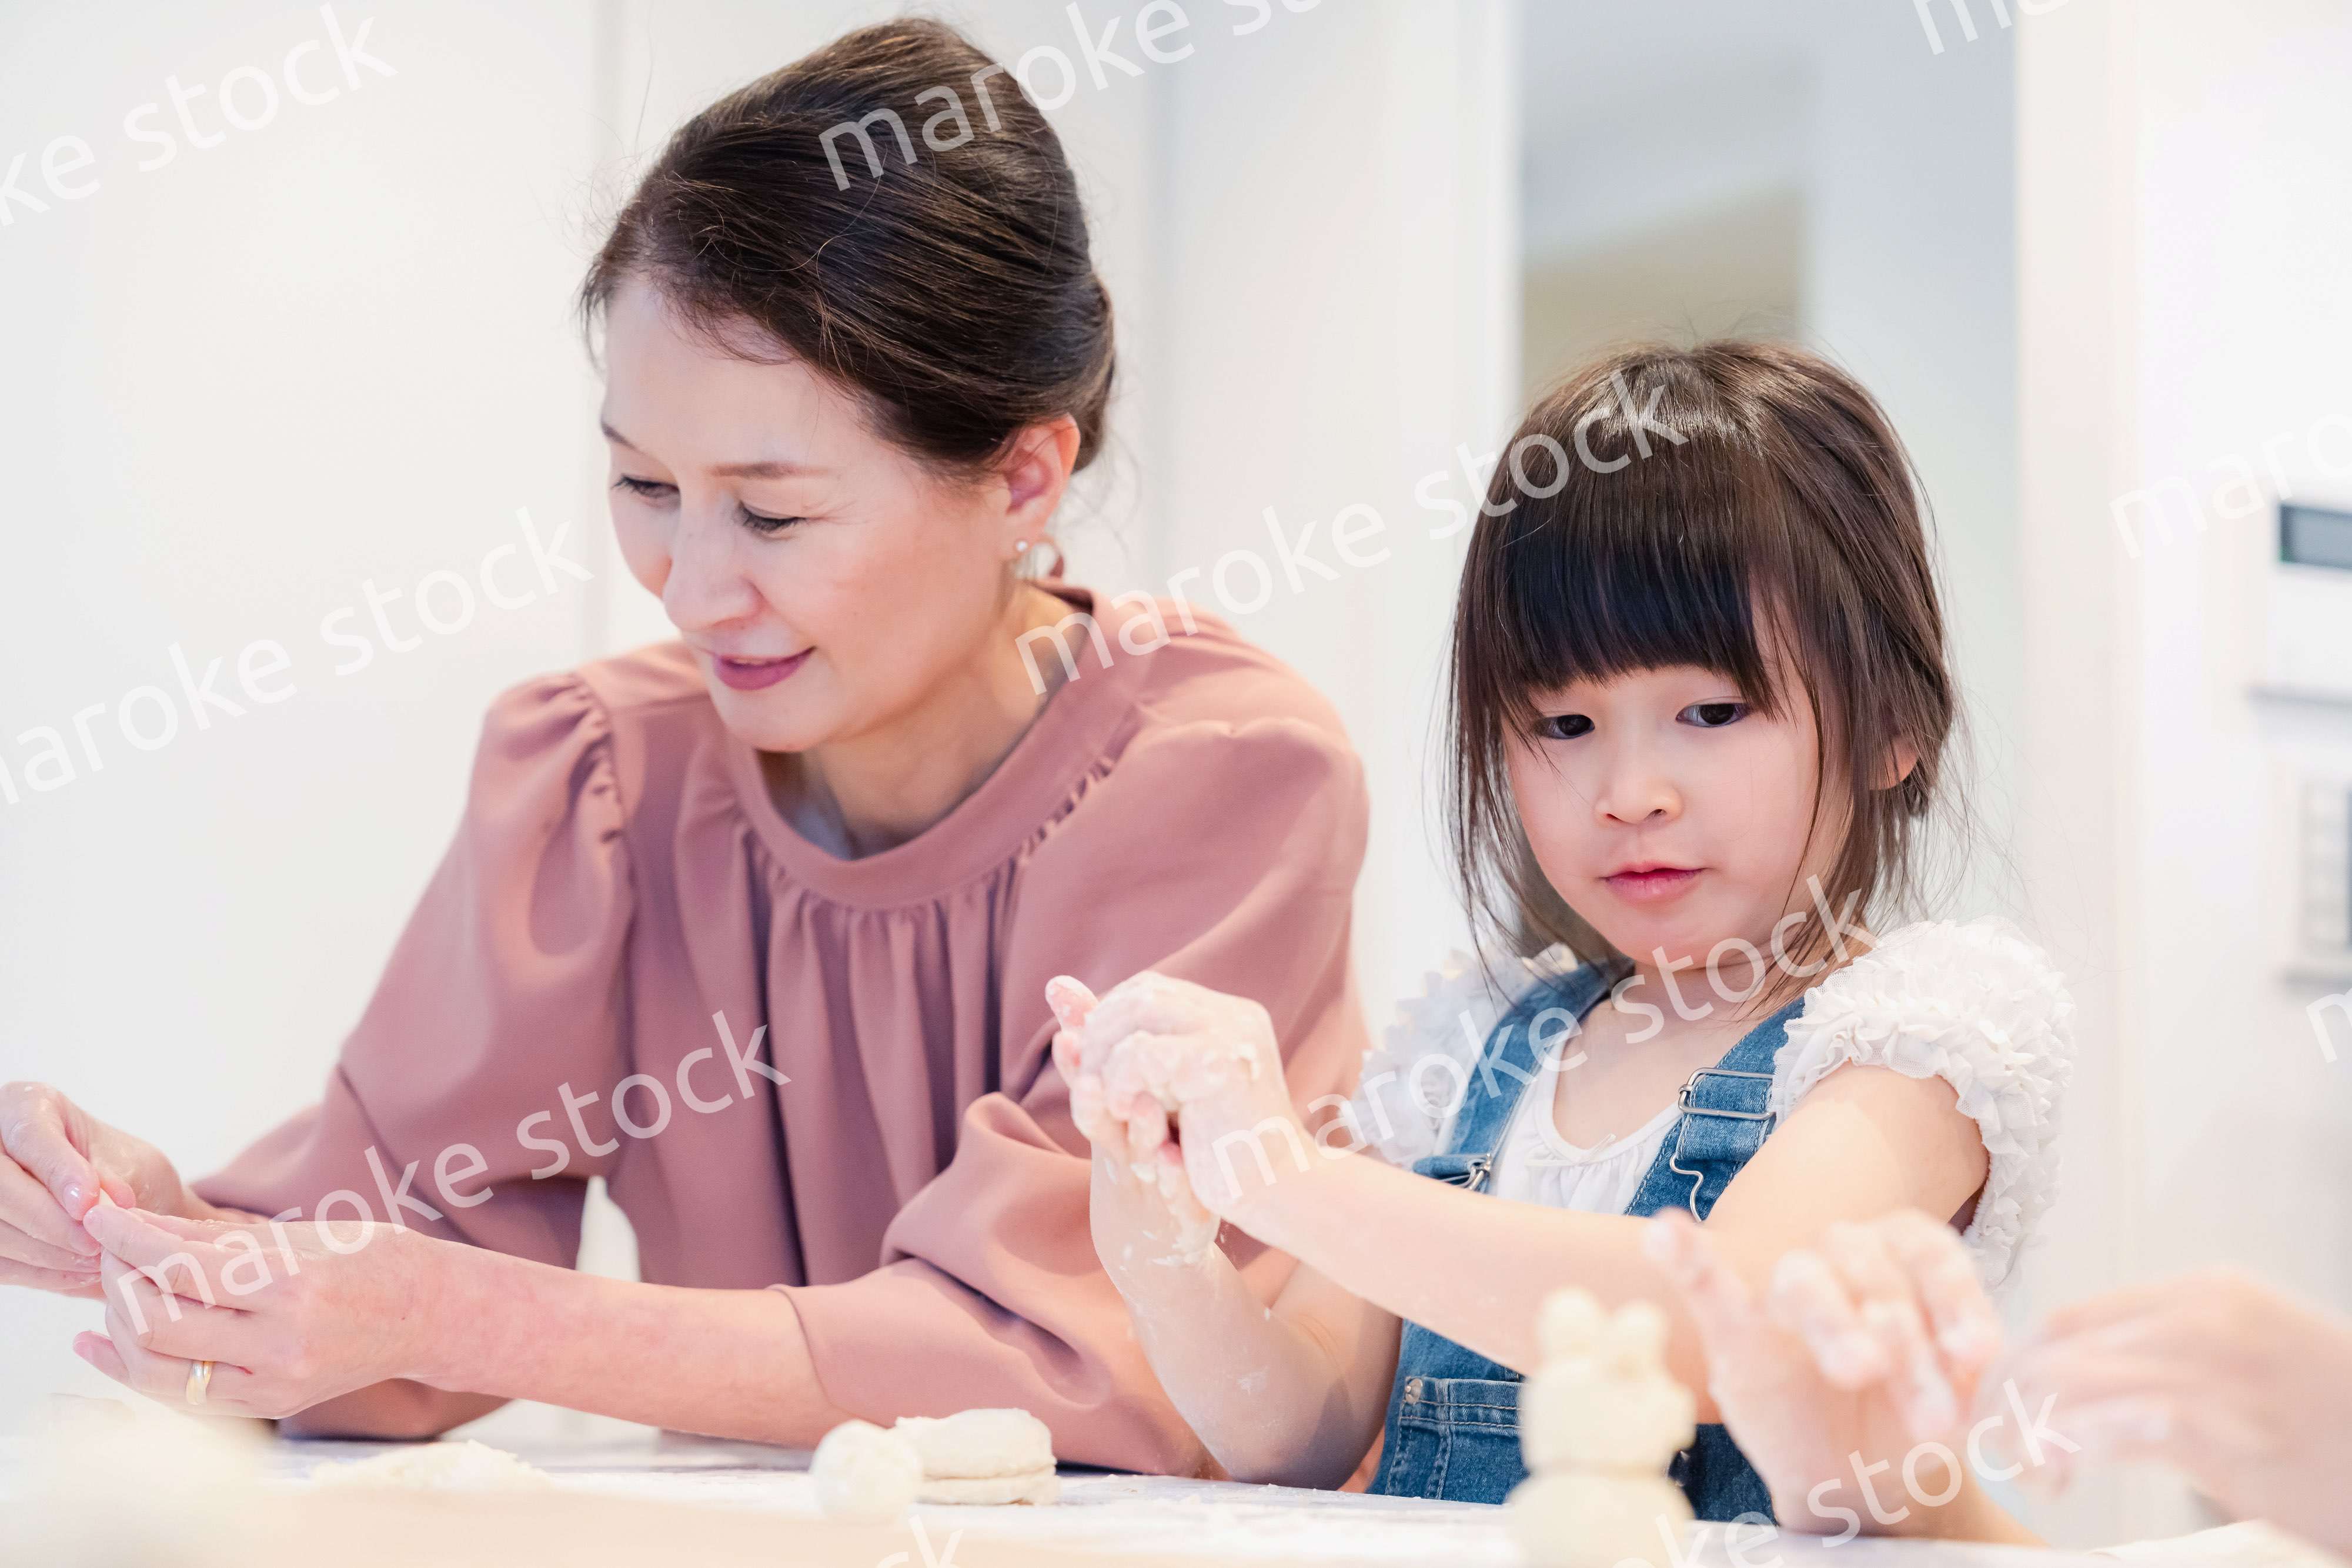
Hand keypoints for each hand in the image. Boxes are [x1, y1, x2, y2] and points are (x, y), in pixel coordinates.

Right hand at [0, 1082, 197, 1296]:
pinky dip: (40, 1273)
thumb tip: (95, 1203)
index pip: (30, 1135)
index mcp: (26, 1104)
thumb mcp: (128, 1162)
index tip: (88, 1205)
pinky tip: (80, 1274)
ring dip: (47, 1253)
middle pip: (0, 1186)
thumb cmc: (122, 1170)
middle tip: (96, 1244)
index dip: (57, 1172)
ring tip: (97, 1261)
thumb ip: (107, 1177)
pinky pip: (0, 1262)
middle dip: (48, 1221)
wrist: (118, 1204)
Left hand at [73, 1201, 447, 1420]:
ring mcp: (274, 1384)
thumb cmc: (371, 1260)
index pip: (179, 1265)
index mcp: (292, 1285)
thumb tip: (134, 1223)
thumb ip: (213, 1237)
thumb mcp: (298, 1234)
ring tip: (114, 1291)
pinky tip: (105, 1343)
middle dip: (117, 1279)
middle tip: (108, 1248)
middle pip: (158, 1321)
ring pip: (157, 1369)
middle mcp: (280, 1343)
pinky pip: (180, 1393)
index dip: (126, 1237)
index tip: (97, 1213)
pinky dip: (134, 1367)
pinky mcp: (268, 1407)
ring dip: (119, 1326)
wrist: (430, 1314)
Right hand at [1047, 976, 1218, 1270]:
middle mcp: (1122, 1157)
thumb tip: (1059, 983)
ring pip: (1140, 1160)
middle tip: (1095, 1080)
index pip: (1086, 1091)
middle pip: (1102, 1128)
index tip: (1066, 1038)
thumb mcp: (1116, 1101)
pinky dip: (1176, 1181)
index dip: (1075, 1067)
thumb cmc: (1136, 1153)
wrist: (1161, 1239)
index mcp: (1110, 1126)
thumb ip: (1095, 1045)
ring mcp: (1149, 1190)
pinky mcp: (1182, 1215)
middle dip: (1094, 1103)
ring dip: (1140, 1134)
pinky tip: (1180, 1162)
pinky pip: (1178, 1200)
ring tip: (1149, 1108)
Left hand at [1067, 971, 1305, 1221]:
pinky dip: (1120, 1080)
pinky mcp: (1218, 1067)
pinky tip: (1124, 1110)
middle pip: (1140, 993)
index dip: (1110, 1019)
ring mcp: (1229, 1035)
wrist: (1275, 1194)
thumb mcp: (1159, 1090)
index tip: (1095, 1064)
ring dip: (1106, 1055)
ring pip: (1138, 1012)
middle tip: (1091, 1082)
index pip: (1149, 989)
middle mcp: (1232, 1015)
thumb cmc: (1218, 1151)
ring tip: (1105, 1099)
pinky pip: (1143, 1053)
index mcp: (1227, 1017)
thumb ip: (1113, 1040)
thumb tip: (1055, 984)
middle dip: (1101, 1032)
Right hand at [1646, 1208, 2004, 1538]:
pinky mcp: (1736, 1329)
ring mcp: (1785, 1290)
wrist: (1862, 1475)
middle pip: (1869, 1268)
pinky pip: (1706, 1283)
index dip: (1955, 1296)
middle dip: (1905, 1336)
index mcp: (1904, 1258)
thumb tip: (1976, 1358)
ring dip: (1834, 1321)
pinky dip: (1685, 1256)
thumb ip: (1964, 1370)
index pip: (1927, 1251)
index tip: (1975, 1354)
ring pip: (1803, 1279)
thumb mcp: (1961, 1397)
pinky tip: (1665, 1234)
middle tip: (1930, 1414)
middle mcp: (1844, 1257)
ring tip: (1860, 1370)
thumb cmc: (1912, 1417)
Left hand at [1997, 1269, 2351, 1552]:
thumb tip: (2093, 1397)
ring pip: (2069, 1381)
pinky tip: (2061, 1475)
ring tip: (2028, 1468)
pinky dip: (2067, 1449)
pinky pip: (2113, 1428)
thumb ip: (2175, 1363)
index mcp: (2207, 1297)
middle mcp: (2201, 1318)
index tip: (1999, 1408)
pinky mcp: (2222, 1431)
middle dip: (2006, 1397)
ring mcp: (2212, 1370)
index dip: (2019, 1366)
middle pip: (2057, 1347)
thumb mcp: (2252, 1367)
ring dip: (2026, 1428)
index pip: (2071, 1321)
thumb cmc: (2338, 1425)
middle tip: (1993, 1445)